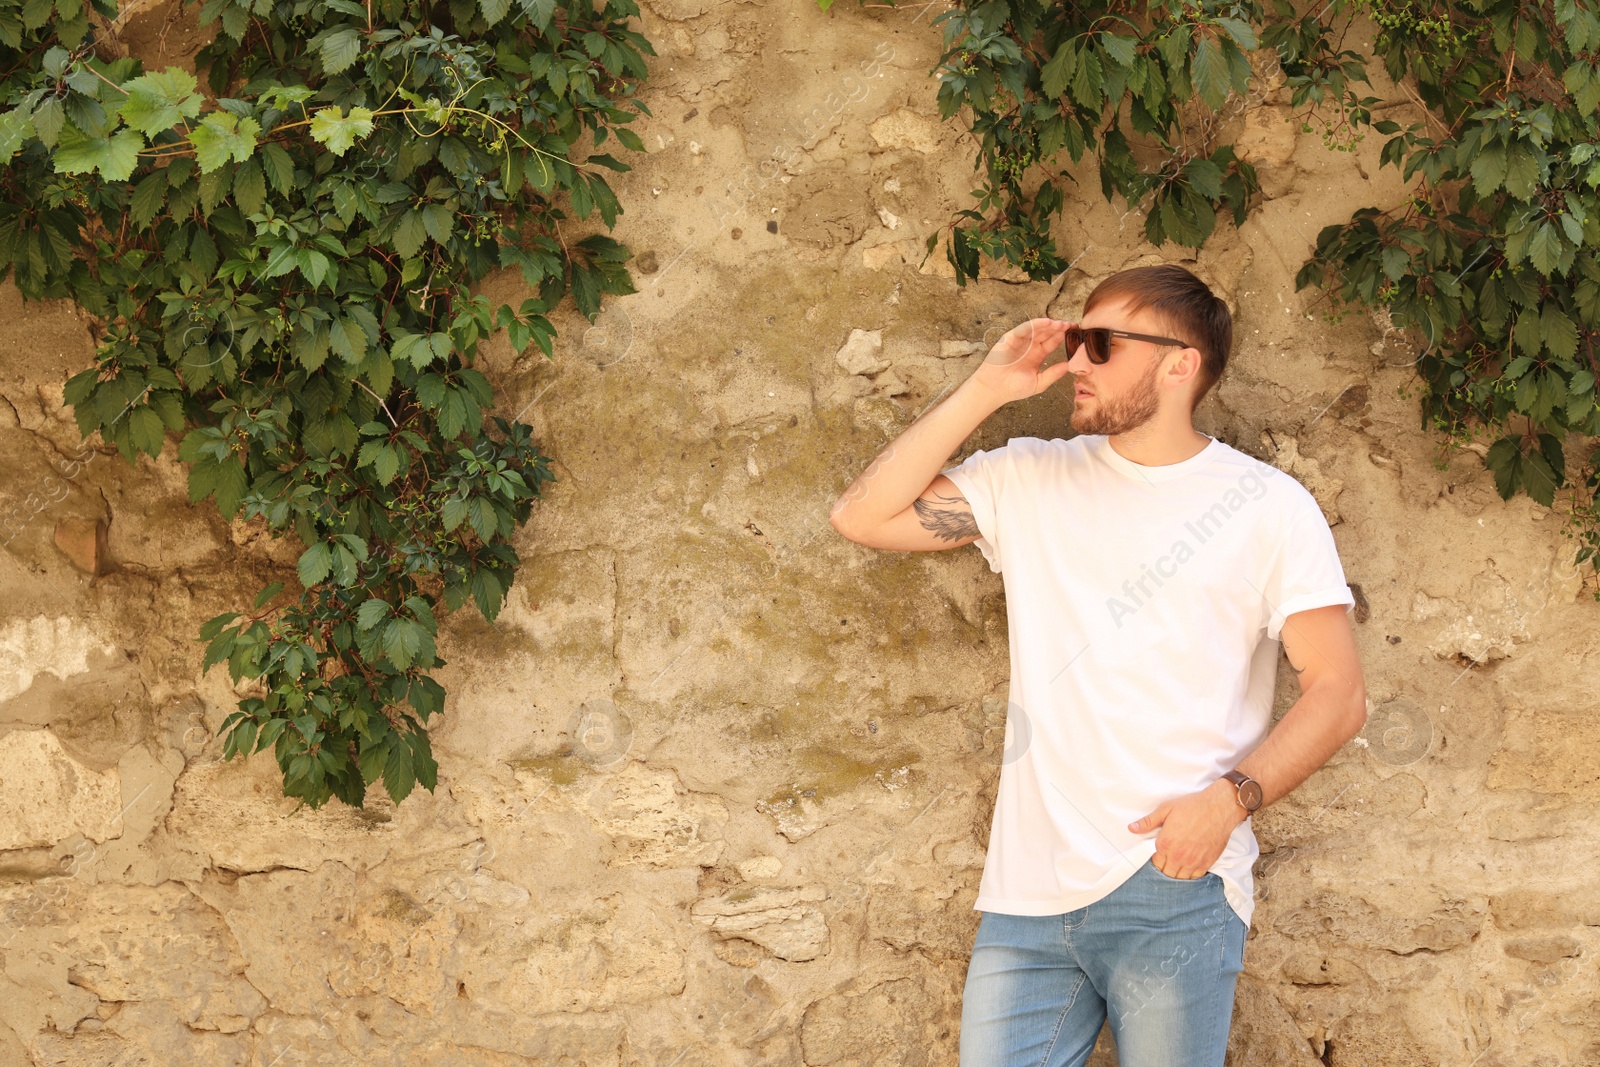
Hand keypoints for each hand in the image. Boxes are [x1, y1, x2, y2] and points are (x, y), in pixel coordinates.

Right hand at [965, 318, 1073, 405]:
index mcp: (1038, 355)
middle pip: (1047, 332)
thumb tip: (1069, 366)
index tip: (1077, 332)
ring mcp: (1020, 341)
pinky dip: (1035, 324)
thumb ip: (1053, 374)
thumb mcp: (1039, 383)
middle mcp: (1030, 346)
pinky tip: (1046, 322)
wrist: (995, 390)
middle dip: (1059, 328)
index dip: (1064, 336)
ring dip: (1049, 324)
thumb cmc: (1014, 388)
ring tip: (1061, 323)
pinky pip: (1024, 328)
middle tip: (1072, 325)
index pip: (1053, 342)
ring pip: (1037, 328)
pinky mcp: (1010, 338)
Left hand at [1128, 780, 1246, 879]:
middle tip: (1168, 859)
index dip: (1156, 859)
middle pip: (1167, 873)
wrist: (1219, 808)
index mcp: (1166, 843)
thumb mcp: (1166, 809)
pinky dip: (1191, 874)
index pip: (1155, 863)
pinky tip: (1189, 866)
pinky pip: (1196, 877)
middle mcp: (1179, 856)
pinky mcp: (1207, 862)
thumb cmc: (1193, 807)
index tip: (1159, 854)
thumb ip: (1148, 822)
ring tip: (1177, 863)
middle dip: (1165, 868)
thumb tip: (1132, 828)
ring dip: (1177, 873)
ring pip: (1180, 878)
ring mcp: (1194, 861)